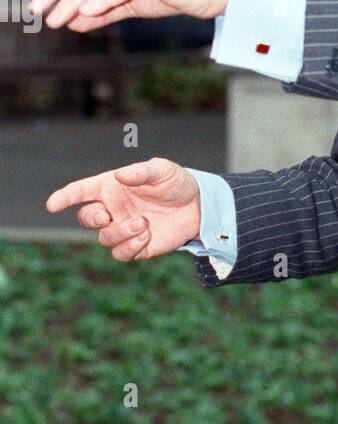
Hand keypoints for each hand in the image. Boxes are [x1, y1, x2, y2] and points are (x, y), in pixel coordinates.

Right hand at [46, 158, 201, 260]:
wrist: (198, 206)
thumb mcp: (162, 170)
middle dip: (92, 219)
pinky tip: (146, 237)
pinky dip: (130, 247)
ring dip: (119, 233)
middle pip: (86, 219)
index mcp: (111, 188)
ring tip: (143, 224)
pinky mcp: (137, 247)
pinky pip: (122, 253)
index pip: (81, 192)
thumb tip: (120, 176)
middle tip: (108, 216)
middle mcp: (112, 209)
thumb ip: (141, 172)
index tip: (52, 205)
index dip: (65, 197)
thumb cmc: (175, 183)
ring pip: (104, 238)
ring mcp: (123, 229)